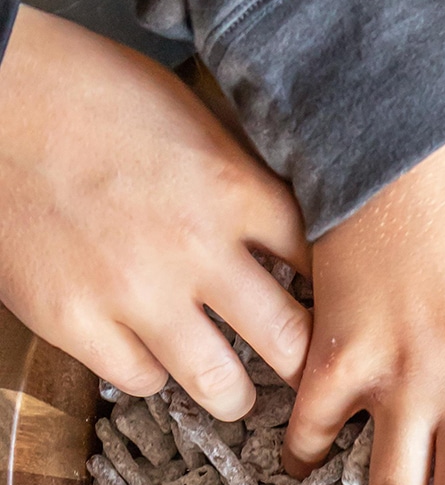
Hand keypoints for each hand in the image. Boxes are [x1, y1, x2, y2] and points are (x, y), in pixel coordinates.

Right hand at [0, 5, 310, 418]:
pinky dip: (153, 372)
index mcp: (235, 190)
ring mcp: (135, 292)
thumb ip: (243, 181)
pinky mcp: (75, 320)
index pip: (320, 271)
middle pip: (290, 344)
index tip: (329, 314)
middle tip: (297, 370)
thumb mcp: (194, 117)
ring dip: (233, 392)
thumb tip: (290, 235)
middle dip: (300, 364)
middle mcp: (196, 249)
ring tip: (231, 387)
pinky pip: (143, 380)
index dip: (330, 299)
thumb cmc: (92, 91)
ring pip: (221, 387)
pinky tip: (151, 351)